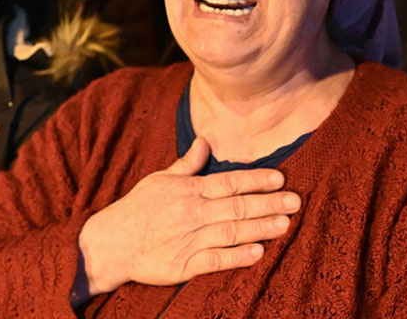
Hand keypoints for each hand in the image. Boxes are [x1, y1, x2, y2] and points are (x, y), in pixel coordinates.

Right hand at [72, 138, 298, 301]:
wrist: (111, 242)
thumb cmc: (137, 209)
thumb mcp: (160, 179)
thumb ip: (187, 164)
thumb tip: (204, 142)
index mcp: (188, 191)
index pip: (228, 182)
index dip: (256, 180)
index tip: (280, 178)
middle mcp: (193, 213)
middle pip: (237, 207)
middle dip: (268, 203)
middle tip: (295, 201)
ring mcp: (189, 239)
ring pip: (231, 232)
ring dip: (260, 228)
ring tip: (284, 224)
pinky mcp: (185, 265)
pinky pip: (216, 260)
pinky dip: (237, 256)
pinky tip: (257, 252)